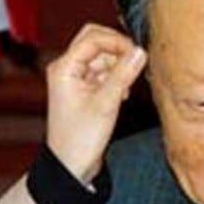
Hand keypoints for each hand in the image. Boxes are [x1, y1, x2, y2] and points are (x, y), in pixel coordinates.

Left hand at [45, 24, 146, 182]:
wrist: (71, 165)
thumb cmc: (79, 140)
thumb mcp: (106, 104)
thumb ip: (123, 74)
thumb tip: (140, 52)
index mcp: (64, 68)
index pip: (93, 38)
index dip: (117, 42)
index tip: (137, 54)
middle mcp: (66, 68)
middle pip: (95, 41)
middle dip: (117, 50)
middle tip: (134, 64)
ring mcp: (75, 78)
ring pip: (101, 56)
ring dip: (118, 66)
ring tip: (125, 87)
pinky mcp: (84, 88)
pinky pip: (103, 71)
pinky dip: (115, 77)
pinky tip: (121, 93)